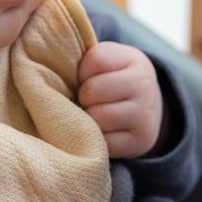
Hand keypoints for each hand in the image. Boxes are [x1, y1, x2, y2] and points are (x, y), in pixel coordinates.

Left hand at [78, 41, 164, 157]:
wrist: (148, 108)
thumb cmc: (115, 80)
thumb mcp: (108, 61)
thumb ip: (85, 59)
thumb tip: (53, 73)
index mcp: (134, 60)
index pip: (94, 60)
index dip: (82, 71)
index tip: (87, 77)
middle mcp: (143, 85)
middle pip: (92, 90)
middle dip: (83, 96)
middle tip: (88, 100)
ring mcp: (144, 114)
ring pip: (97, 117)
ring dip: (88, 118)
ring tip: (93, 114)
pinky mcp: (140, 140)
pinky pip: (104, 142)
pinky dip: (96, 138)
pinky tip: (101, 131)